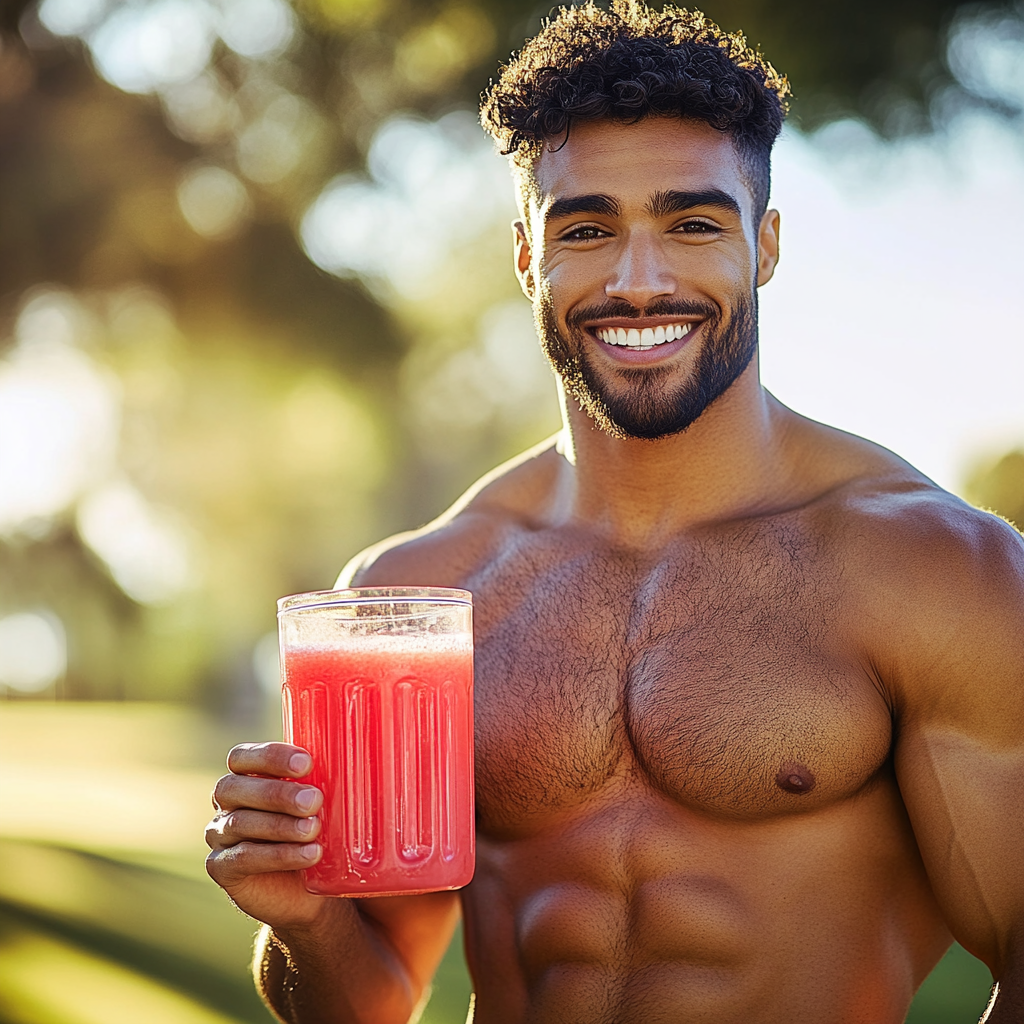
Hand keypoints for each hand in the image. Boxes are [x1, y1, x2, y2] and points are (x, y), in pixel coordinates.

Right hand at [206, 742, 327, 928]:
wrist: (310, 892)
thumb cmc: (318, 832)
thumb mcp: (325, 802)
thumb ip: (331, 777)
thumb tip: (374, 749)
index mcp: (246, 777)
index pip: (242, 757)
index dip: (270, 756)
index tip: (307, 763)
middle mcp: (227, 803)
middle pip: (235, 788)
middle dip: (277, 793)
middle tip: (315, 800)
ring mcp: (219, 836)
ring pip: (241, 823)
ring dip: (281, 825)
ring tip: (315, 830)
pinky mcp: (222, 869)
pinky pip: (243, 858)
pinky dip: (278, 855)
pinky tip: (308, 854)